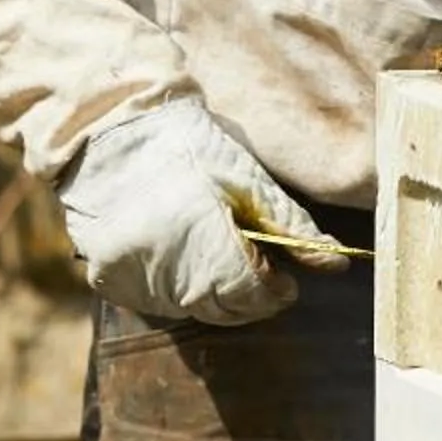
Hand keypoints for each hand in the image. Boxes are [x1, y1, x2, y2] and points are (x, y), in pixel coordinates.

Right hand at [56, 98, 352, 325]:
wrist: (112, 130)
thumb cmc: (188, 144)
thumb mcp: (247, 175)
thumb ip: (290, 224)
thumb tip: (336, 262)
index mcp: (199, 233)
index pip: (248, 291)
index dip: (273, 291)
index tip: (286, 280)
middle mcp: (160, 264)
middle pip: (220, 309)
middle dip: (248, 296)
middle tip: (261, 271)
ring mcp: (129, 276)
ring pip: (188, 310)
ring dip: (213, 294)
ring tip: (218, 253)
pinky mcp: (106, 281)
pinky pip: (155, 303)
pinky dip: (178, 289)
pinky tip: (183, 256)